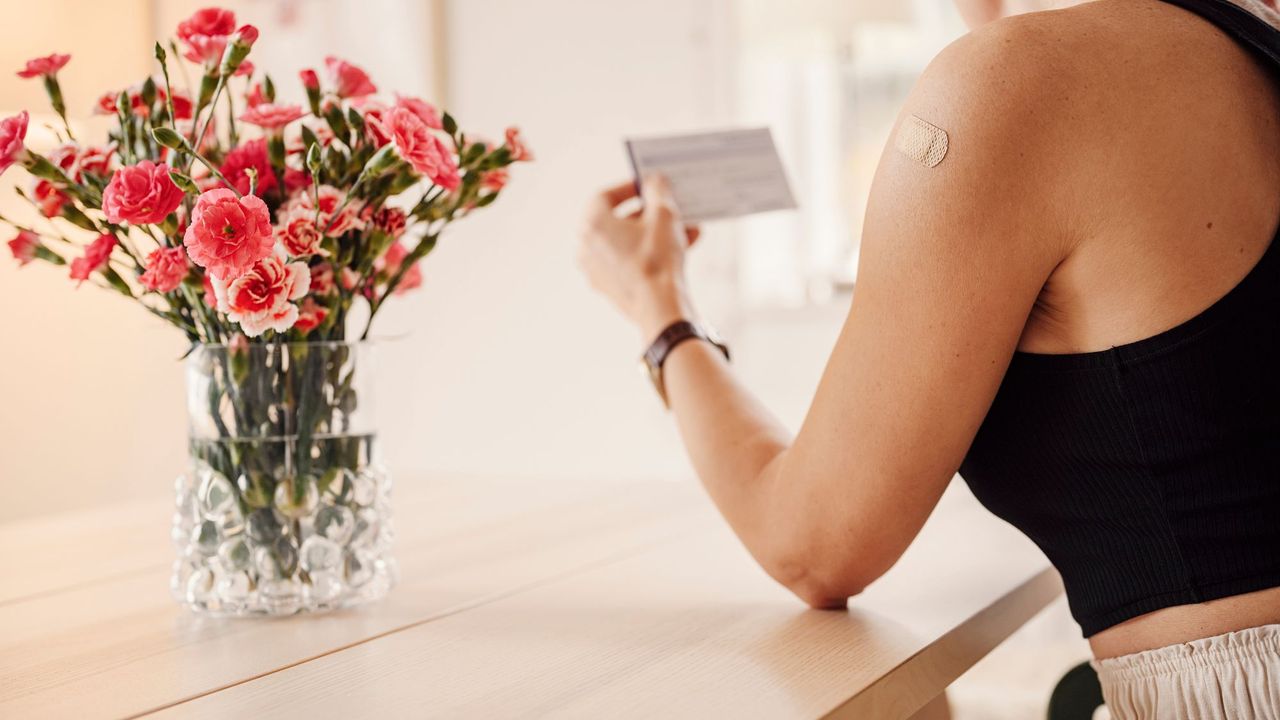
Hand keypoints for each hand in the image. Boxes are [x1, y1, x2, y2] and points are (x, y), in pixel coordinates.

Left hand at [578, 175, 701, 339]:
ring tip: (687, 229)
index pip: (605, 195)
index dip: (629, 187)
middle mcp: (587, 247)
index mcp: (592, 224)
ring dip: (657, 233)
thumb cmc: (657, 260)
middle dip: (651, 213)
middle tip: (671, 208)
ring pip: (628, 243)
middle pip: (619, 220)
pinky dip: (651, 253)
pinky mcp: (610, 288)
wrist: (660, 309)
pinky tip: (683, 249)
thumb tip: (654, 181)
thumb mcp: (664, 215)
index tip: (649, 186)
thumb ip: (658, 190)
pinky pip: (630, 262)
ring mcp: (596, 270)